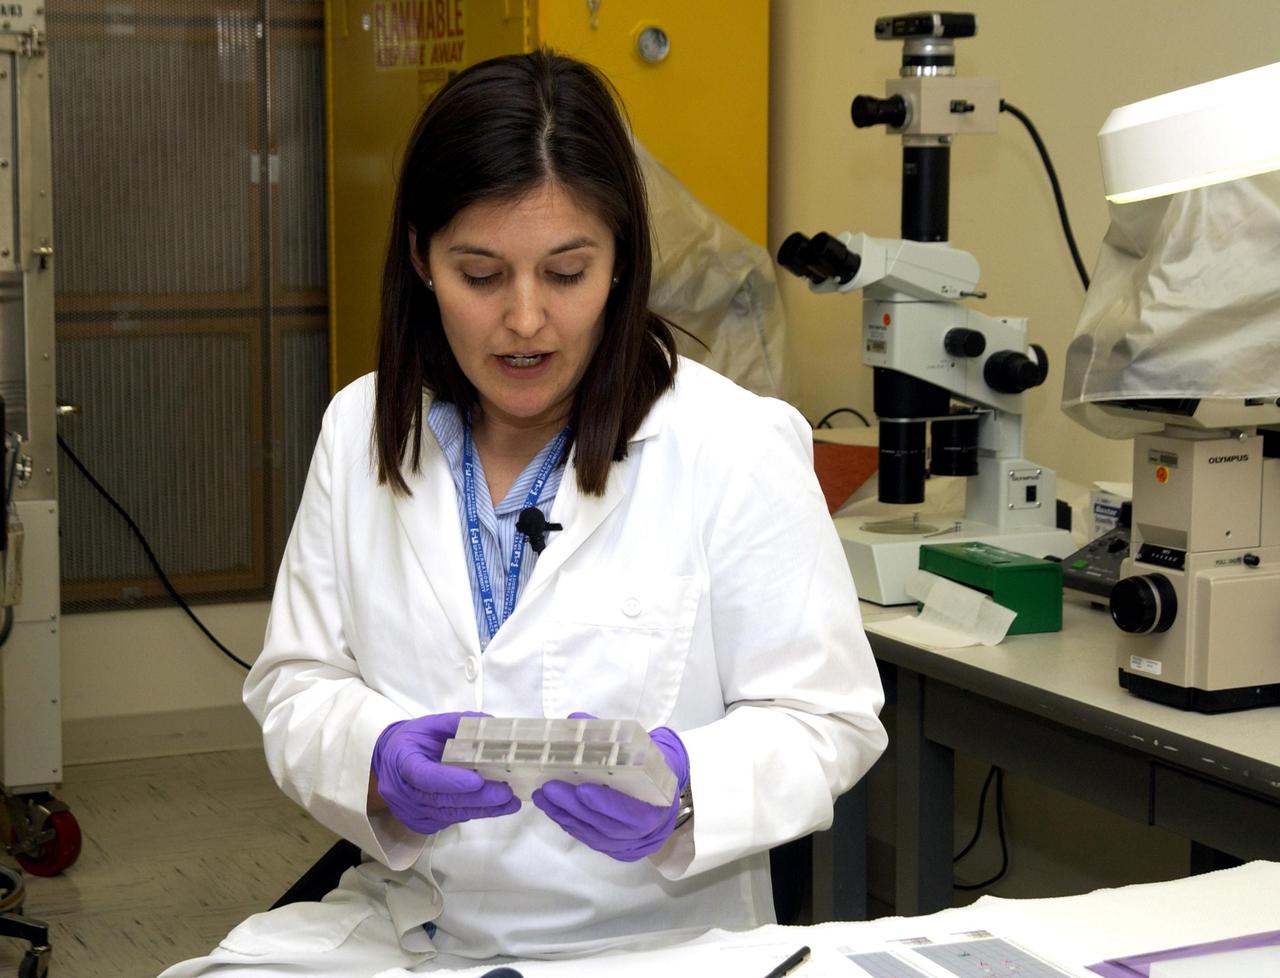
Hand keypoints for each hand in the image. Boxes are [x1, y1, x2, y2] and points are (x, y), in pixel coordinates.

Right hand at [371, 711, 519, 833]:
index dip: (450, 780)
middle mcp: (402, 791)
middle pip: (441, 799)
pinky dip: (472, 812)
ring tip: (509, 803)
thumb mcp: (432, 723)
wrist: (392, 761)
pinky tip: (493, 807)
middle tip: (505, 793)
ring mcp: (410, 810)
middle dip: (477, 798)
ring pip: (448, 813)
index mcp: (401, 760)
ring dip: (481, 810)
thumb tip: (492, 724)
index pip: (424, 775)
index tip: (477, 780)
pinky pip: (449, 819)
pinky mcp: (421, 822)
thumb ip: (459, 723)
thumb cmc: (415, 739)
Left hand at [532, 715, 689, 861]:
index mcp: (654, 807)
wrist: (660, 798)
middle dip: (573, 805)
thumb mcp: (641, 750)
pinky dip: (566, 821)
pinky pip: (584, 836)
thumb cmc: (650, 770)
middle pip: (602, 824)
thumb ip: (610, 737)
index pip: (630, 812)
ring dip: (563, 813)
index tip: (583, 789)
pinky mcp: (607, 845)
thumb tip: (576, 720)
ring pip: (590, 832)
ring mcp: (621, 842)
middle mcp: (638, 831)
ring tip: (542, 794)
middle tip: (550, 787)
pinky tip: (550, 807)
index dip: (606, 803)